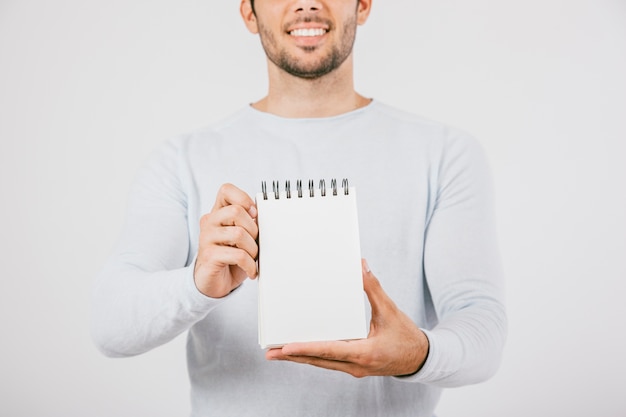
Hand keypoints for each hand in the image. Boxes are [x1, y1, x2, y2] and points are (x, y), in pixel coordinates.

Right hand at [194, 183, 257, 297]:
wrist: (215, 283)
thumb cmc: (231, 257)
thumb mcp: (243, 237)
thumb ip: (249, 224)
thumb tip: (262, 217)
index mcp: (218, 213)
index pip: (226, 190)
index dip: (243, 198)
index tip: (254, 214)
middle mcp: (210, 222)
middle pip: (236, 211)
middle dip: (253, 229)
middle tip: (255, 243)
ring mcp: (206, 238)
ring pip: (238, 233)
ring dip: (253, 249)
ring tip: (253, 258)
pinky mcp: (208, 255)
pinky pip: (237, 255)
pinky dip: (250, 264)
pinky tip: (251, 270)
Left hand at [265, 259, 429, 376]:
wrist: (420, 359)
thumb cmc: (407, 336)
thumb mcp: (390, 310)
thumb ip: (373, 288)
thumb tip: (360, 266)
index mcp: (364, 352)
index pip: (329, 351)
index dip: (306, 348)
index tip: (285, 348)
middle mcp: (356, 365)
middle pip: (318, 360)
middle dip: (293, 356)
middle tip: (270, 352)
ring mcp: (354, 369)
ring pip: (321, 363)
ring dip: (300, 358)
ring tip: (278, 353)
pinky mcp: (354, 367)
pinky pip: (329, 362)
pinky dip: (313, 356)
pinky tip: (302, 351)